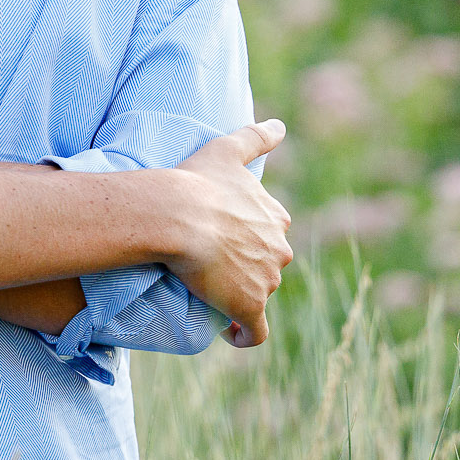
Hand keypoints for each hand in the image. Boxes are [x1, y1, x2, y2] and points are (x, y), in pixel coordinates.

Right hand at [167, 119, 293, 348]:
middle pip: (267, 265)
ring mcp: (267, 280)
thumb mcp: (228, 149)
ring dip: (240, 296)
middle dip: (247, 267)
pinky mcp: (249, 306)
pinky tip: (230, 334)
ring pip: (258, 293)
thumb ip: (257, 136)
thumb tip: (281, 125)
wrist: (178, 216)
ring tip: (210, 292)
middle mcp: (280, 249)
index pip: (269, 234)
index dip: (250, 240)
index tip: (227, 242)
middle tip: (212, 266)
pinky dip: (244, 334)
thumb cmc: (198, 181)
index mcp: (276, 217)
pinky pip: (254, 331)